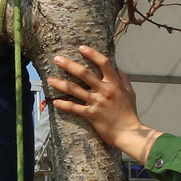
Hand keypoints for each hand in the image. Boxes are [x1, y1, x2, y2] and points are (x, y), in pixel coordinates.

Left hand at [47, 46, 158, 162]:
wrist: (128, 132)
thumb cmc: (129, 112)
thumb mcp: (130, 93)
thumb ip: (123, 79)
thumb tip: (117, 69)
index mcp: (114, 83)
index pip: (103, 63)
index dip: (92, 54)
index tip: (81, 48)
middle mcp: (104, 90)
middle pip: (84, 73)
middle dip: (68, 64)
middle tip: (57, 59)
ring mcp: (96, 102)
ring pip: (74, 89)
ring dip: (60, 83)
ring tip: (50, 79)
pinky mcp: (90, 114)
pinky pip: (73, 108)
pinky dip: (63, 104)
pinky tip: (55, 102)